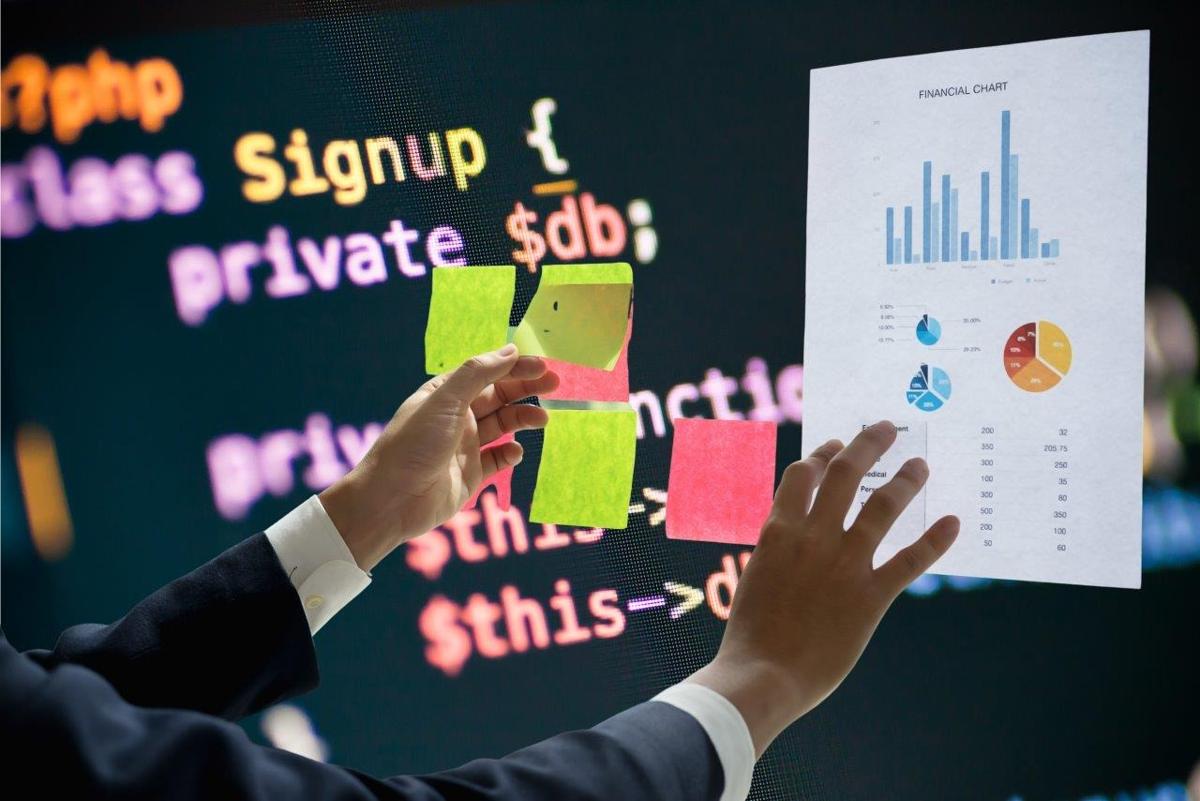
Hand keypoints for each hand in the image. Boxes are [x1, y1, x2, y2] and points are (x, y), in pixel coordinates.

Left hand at [318, 345, 558, 570]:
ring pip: (503, 426)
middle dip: (526, 389)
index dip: (514, 367)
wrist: (392, 500)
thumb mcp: (444, 401)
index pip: (486, 373)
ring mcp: (465, 446)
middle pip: (499, 397)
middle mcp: (457, 417)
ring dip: (523, 419)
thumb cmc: (413, 444)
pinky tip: (516, 451)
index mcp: (446, 395)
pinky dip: (511, 453)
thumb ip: (478, 374)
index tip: (542, 365)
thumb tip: (510, 351)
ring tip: (542, 420)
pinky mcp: (472, 474)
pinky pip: (498, 459)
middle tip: (554, 384)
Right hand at [688, 420, 958, 756]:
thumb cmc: (751, 634)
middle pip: (845, 473)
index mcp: (777, 529)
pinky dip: (935, 539)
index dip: (822, 454)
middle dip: (869, 444)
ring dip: (906, 479)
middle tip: (887, 429)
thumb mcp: (757, 576)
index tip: (836, 445)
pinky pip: (910, 560)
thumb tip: (791, 536)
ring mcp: (844, 564)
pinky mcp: (870, 596)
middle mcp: (812, 536)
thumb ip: (779, 551)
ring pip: (882, 505)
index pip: (803, 474)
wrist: (762, 675)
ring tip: (920, 466)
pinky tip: (952, 523)